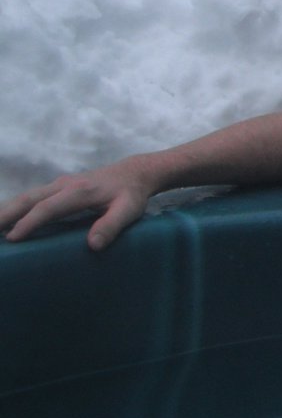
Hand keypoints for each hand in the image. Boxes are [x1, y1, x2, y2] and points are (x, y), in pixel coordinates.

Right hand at [0, 161, 157, 250]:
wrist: (133, 173)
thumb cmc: (131, 194)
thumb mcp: (129, 210)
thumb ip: (112, 226)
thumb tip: (93, 245)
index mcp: (79, 191)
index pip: (48, 208)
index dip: (30, 222)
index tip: (13, 238)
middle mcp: (64, 185)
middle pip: (28, 198)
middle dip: (5, 214)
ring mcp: (58, 185)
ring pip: (25, 196)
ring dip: (5, 210)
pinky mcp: (56, 188)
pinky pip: (31, 198)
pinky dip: (14, 207)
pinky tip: (5, 219)